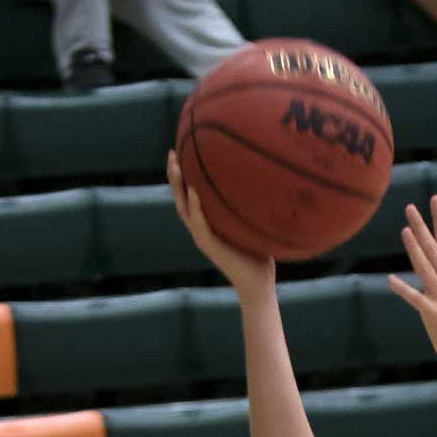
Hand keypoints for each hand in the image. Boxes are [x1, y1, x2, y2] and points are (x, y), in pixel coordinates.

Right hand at [166, 151, 275, 299]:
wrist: (258, 285)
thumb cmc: (259, 255)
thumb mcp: (252, 225)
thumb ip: (250, 206)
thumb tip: (265, 181)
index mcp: (207, 224)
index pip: (189, 196)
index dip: (183, 176)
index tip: (181, 152)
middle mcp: (200, 229)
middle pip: (180, 198)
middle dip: (174, 176)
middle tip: (171, 153)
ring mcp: (203, 238)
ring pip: (184, 209)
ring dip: (179, 188)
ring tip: (176, 166)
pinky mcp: (210, 246)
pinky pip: (200, 224)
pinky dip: (196, 208)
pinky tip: (194, 191)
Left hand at [388, 196, 436, 370]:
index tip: (434, 198)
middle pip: (433, 249)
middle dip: (422, 227)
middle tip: (410, 208)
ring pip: (425, 267)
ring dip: (414, 249)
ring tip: (405, 231)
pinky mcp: (432, 313)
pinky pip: (415, 298)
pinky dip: (403, 289)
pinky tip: (390, 280)